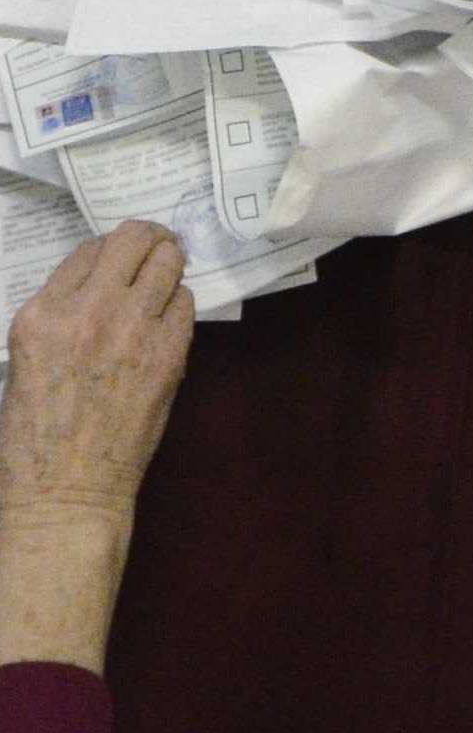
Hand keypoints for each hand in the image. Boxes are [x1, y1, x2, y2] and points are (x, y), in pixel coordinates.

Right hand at [0, 223, 192, 673]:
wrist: (64, 493)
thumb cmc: (36, 435)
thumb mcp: (27, 360)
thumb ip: (62, 314)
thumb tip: (102, 280)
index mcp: (42, 314)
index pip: (89, 249)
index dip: (109, 249)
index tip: (119, 257)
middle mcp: (88, 312)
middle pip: (135, 240)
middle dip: (149, 239)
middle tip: (156, 247)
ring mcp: (131, 330)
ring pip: (169, 264)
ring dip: (169, 266)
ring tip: (166, 277)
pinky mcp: (168, 354)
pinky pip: (186, 304)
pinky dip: (179, 306)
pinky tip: (167, 321)